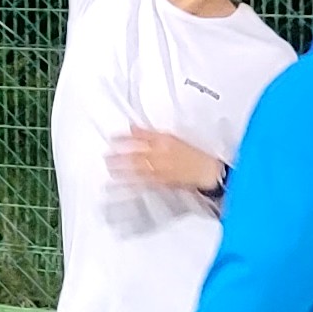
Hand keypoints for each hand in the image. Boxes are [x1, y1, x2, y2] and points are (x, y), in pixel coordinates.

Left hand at [109, 127, 225, 198]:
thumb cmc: (191, 154)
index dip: (124, 137)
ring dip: (122, 168)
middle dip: (119, 155)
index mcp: (164, 140)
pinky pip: (143, 182)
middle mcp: (161, 154)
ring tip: (110, 168)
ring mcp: (160, 169)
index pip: (140, 137)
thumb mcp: (172, 137)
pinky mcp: (162, 182)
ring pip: (137, 168)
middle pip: (135, 153)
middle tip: (106, 155)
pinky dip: (131, 183)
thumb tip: (133, 128)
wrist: (206, 170)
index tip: (112, 138)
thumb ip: (150, 133)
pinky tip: (122, 183)